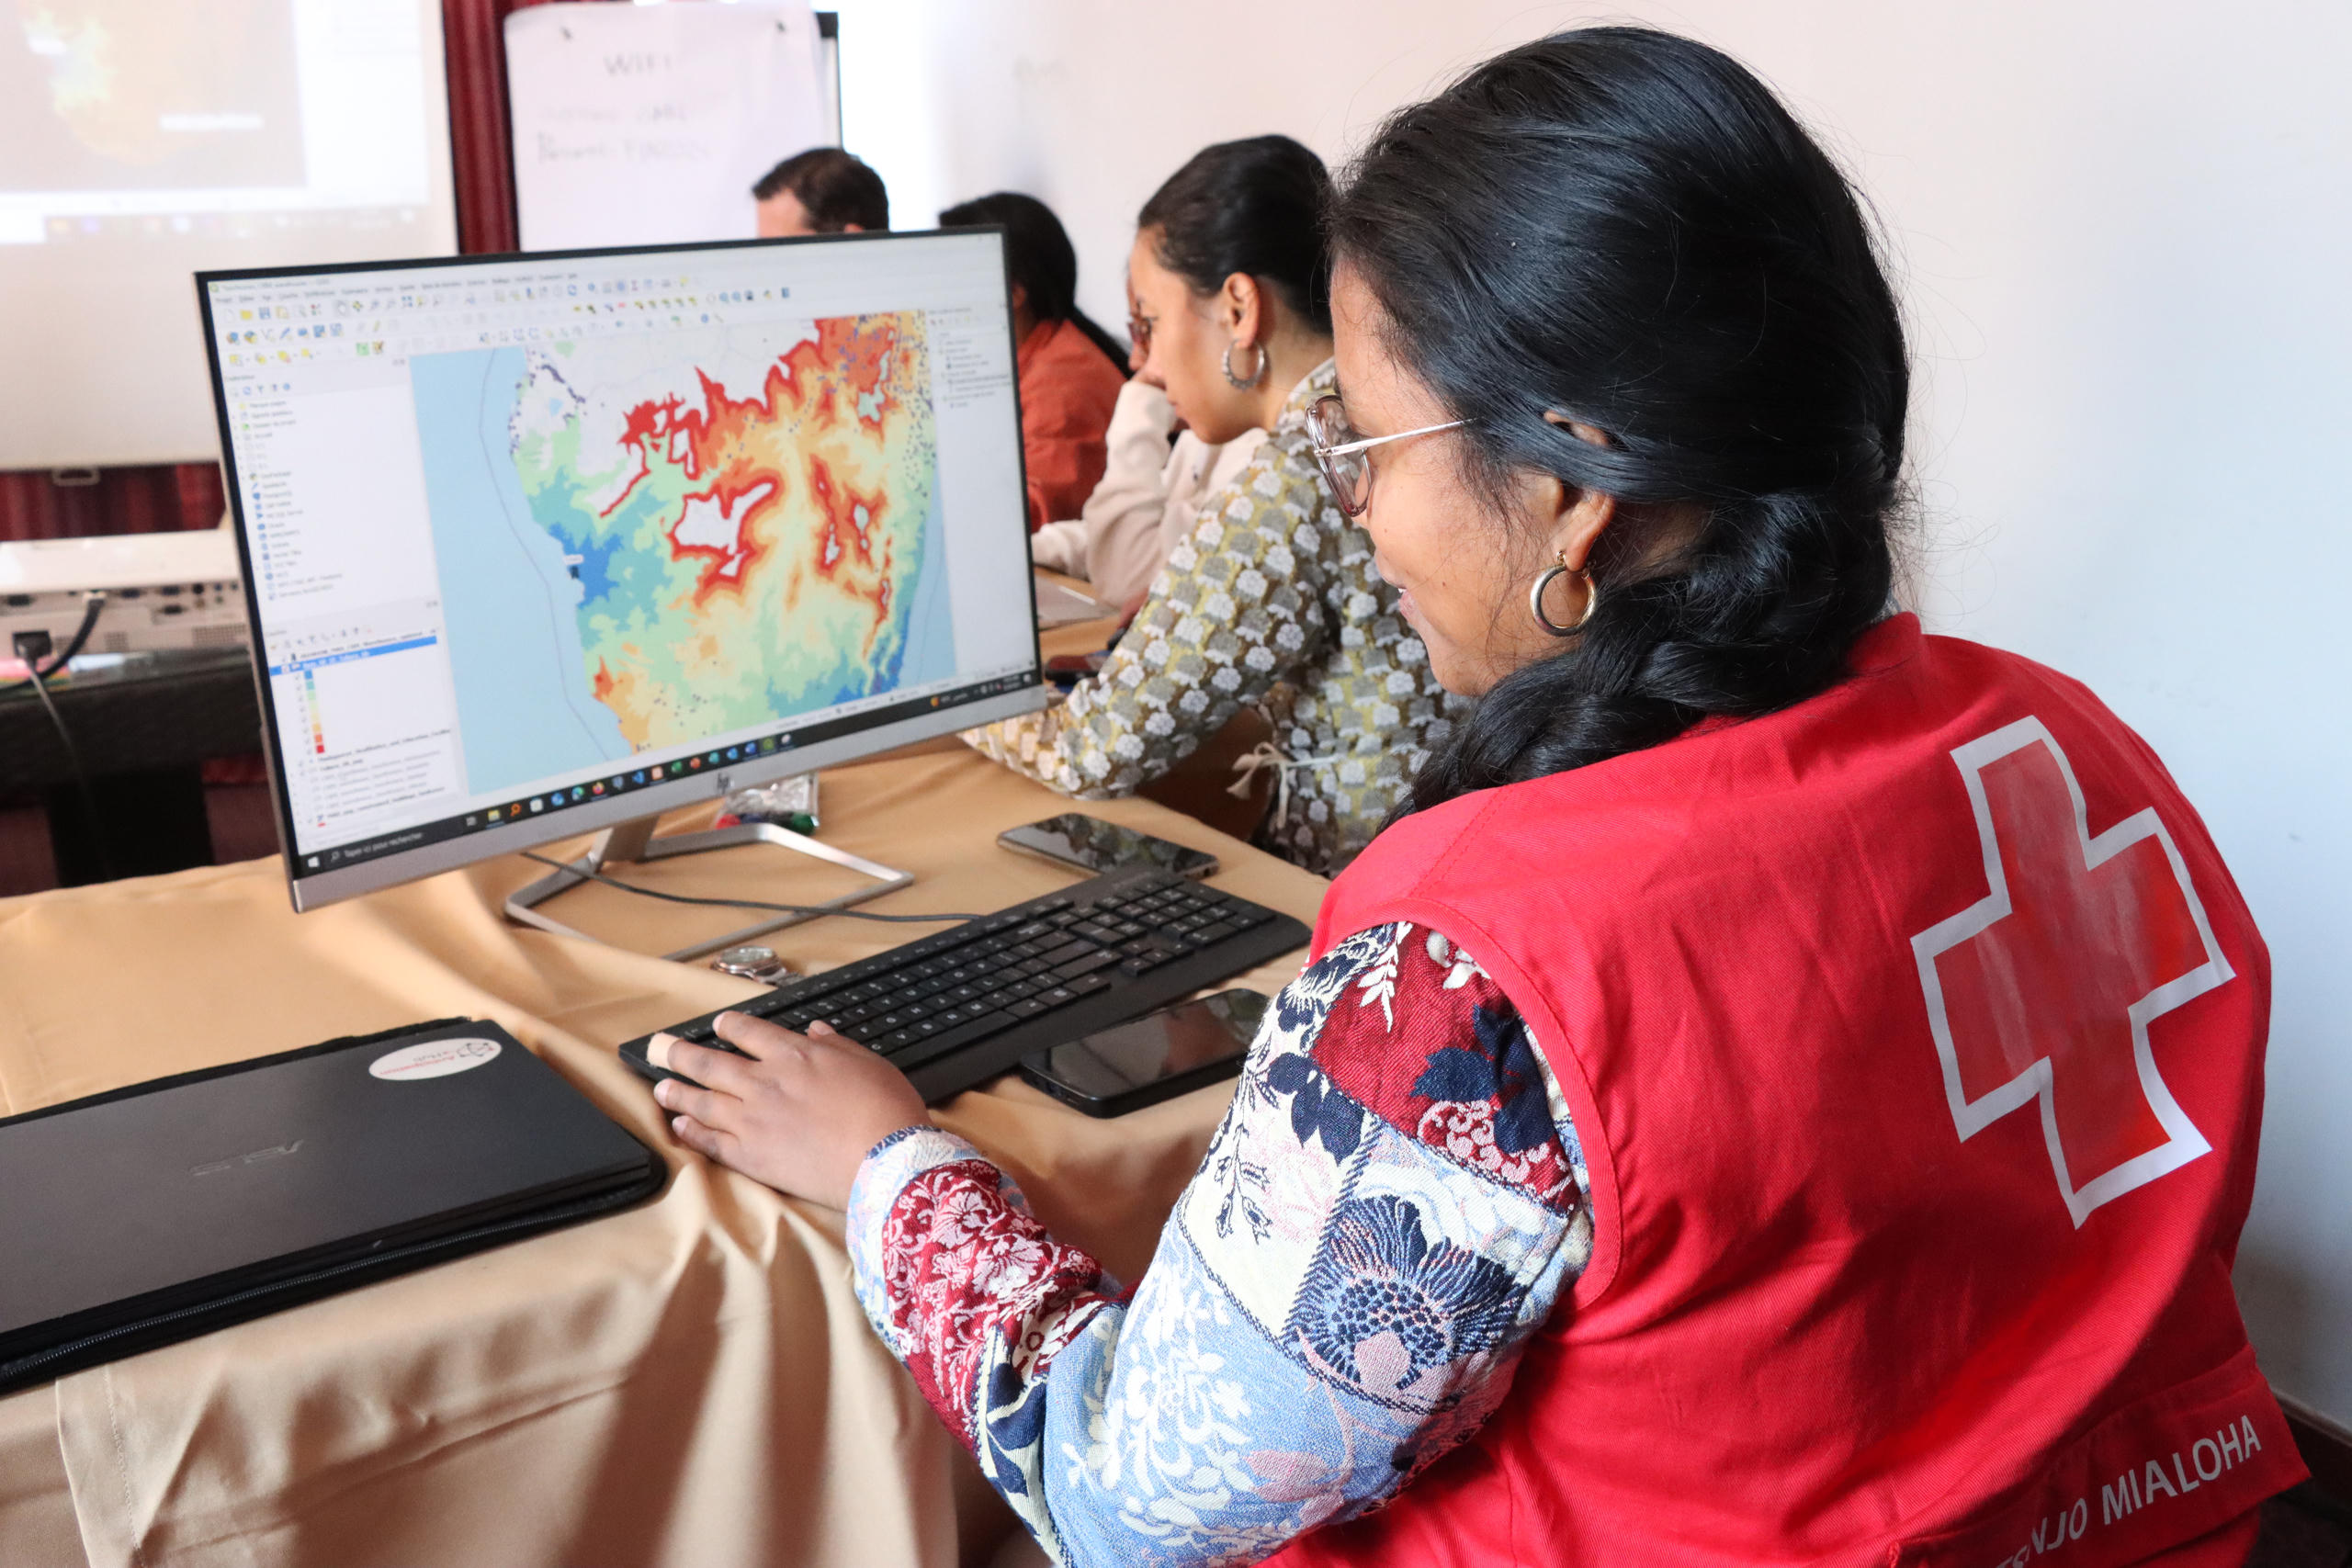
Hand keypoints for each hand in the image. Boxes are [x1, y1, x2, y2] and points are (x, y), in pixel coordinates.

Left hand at [649, 1013, 928, 1207]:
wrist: (883, 1159)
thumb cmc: (884, 1110)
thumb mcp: (869, 1063)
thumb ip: (837, 1045)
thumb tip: (817, 1031)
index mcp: (793, 1054)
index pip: (749, 1031)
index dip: (729, 1026)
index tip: (719, 1025)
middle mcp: (764, 1082)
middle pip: (710, 1063)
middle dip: (681, 1054)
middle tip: (660, 1048)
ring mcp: (752, 1120)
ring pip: (701, 1101)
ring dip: (677, 1092)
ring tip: (660, 1088)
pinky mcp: (750, 1156)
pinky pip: (710, 1141)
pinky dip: (691, 1132)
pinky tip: (678, 1127)